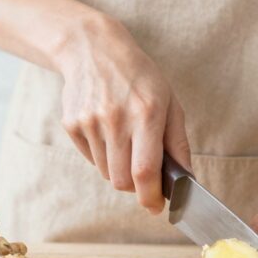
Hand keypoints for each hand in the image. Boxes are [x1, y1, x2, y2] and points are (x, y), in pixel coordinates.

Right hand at [57, 17, 191, 213]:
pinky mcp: (72, 124)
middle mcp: (116, 119)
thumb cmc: (139, 77)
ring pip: (106, 173)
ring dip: (119, 169)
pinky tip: (107, 131)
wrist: (93, 50)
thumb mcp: (170, 102)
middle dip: (136, 187)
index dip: (151, 197)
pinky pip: (90, 159)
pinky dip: (102, 156)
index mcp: (146, 113)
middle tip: (144, 176)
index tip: (156, 207)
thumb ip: (178, 143)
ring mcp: (90, 122)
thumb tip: (186, 179)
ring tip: (125, 141)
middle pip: (122, 180)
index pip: (145, 171)